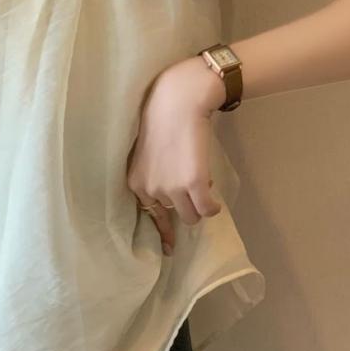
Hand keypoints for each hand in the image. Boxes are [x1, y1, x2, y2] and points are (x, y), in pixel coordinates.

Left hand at [126, 57, 223, 254]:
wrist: (177, 101)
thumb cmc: (163, 119)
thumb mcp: (148, 152)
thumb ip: (155, 175)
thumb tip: (173, 200)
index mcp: (135, 182)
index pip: (149, 216)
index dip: (162, 232)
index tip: (169, 249)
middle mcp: (150, 190)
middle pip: (175, 216)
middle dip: (186, 203)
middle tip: (192, 181)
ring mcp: (171, 189)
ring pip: (192, 215)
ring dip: (200, 203)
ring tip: (201, 178)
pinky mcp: (193, 184)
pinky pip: (208, 209)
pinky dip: (213, 205)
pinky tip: (214, 194)